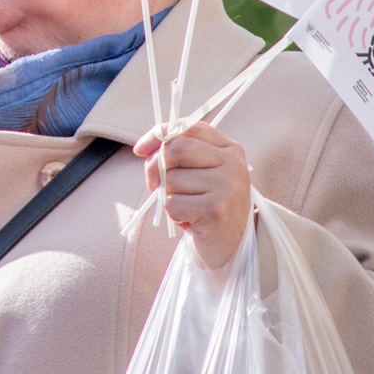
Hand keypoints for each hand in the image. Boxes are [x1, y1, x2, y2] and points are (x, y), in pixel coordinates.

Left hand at [131, 121, 251, 268]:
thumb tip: (146, 147)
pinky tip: (189, 220)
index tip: (141, 149)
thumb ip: (182, 154)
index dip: (159, 134)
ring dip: (168, 196)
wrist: (232, 246)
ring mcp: (226, 186)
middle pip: (176, 149)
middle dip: (155, 166)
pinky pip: (173, 203)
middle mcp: (231, 164)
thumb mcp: (203, 173)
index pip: (188, 127)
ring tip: (186, 207)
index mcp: (229, 149)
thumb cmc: (210, 206)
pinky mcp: (215, 209)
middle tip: (154, 184)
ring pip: (172, 179)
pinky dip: (173, 214)